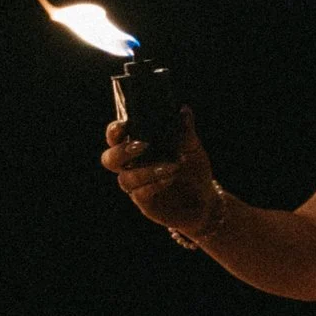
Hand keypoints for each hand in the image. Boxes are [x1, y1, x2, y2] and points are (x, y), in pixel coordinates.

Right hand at [103, 108, 224, 238]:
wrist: (205, 198)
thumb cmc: (192, 167)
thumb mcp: (192, 146)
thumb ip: (185, 131)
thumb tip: (183, 111)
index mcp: (136, 148)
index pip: (115, 138)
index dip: (114, 131)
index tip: (125, 123)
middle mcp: (131, 167)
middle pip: (110, 159)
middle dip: (122, 152)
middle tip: (143, 146)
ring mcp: (137, 186)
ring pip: (126, 178)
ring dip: (147, 170)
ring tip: (173, 165)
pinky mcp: (146, 203)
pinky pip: (141, 194)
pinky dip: (155, 184)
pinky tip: (170, 177)